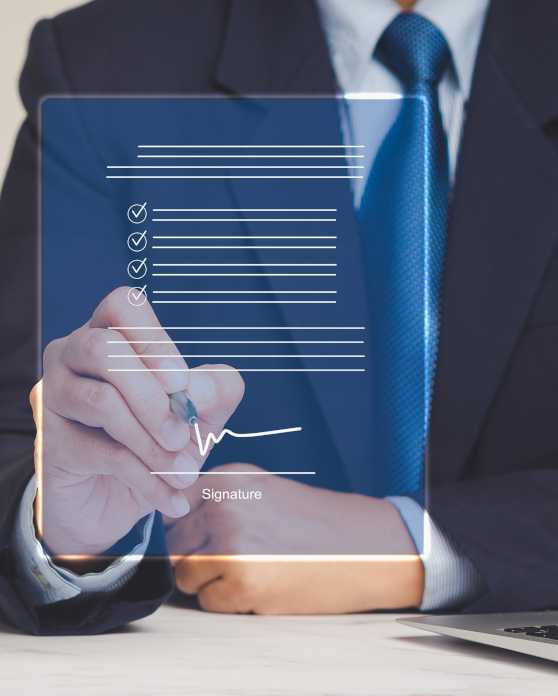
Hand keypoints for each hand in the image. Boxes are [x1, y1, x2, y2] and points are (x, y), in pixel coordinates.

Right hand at [32, 287, 243, 556]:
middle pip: (104, 350)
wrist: (117, 501)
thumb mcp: (200, 416)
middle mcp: (74, 354)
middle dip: (154, 397)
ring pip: (102, 402)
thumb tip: (197, 391)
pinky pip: (102, 453)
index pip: (123, 306)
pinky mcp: (49, 442)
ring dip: (153, 443)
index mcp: (113, 333)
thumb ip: (214, 392)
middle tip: (183, 435)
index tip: (181, 382)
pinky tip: (173, 499)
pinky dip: (148, 479)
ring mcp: (55, 395)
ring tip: (186, 473)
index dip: (154, 341)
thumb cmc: (158, 442)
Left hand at [168, 466, 423, 613]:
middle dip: (195, 557)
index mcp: (226, 478)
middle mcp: (224, 505)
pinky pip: (208, 601)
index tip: (198, 538)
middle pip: (175, 543)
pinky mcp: (243, 581)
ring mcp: (232, 543)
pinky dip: (229, 602)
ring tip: (246, 572)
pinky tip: (260, 587)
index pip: (171, 506)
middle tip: (232, 560)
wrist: (363, 545)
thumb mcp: (261, 489)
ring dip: (209, 581)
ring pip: (185, 575)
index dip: (183, 528)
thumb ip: (217, 499)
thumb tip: (171, 521)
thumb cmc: (313, 521)